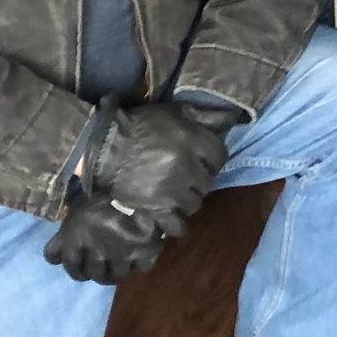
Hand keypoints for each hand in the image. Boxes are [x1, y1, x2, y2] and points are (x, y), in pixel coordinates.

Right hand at [42, 101, 230, 283]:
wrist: (104, 147)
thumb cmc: (140, 126)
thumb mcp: (173, 112)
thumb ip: (203, 116)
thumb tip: (231, 119)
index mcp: (192, 141)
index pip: (219, 155)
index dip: (213, 158)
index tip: (204, 159)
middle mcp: (186, 166)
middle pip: (208, 181)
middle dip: (200, 179)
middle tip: (188, 177)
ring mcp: (172, 189)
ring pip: (195, 203)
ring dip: (189, 199)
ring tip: (177, 194)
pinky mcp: (156, 208)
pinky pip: (176, 224)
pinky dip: (177, 224)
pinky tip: (173, 217)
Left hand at [44, 194, 170, 284]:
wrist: (135, 182)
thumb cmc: (100, 191)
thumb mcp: (77, 206)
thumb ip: (68, 228)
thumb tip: (57, 248)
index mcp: (74, 241)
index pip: (69, 265)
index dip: (75, 266)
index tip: (81, 264)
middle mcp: (95, 253)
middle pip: (94, 275)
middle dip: (98, 271)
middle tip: (104, 263)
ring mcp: (120, 256)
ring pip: (118, 276)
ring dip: (119, 269)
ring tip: (123, 260)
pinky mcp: (144, 254)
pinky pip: (142, 267)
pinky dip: (142, 261)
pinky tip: (141, 251)